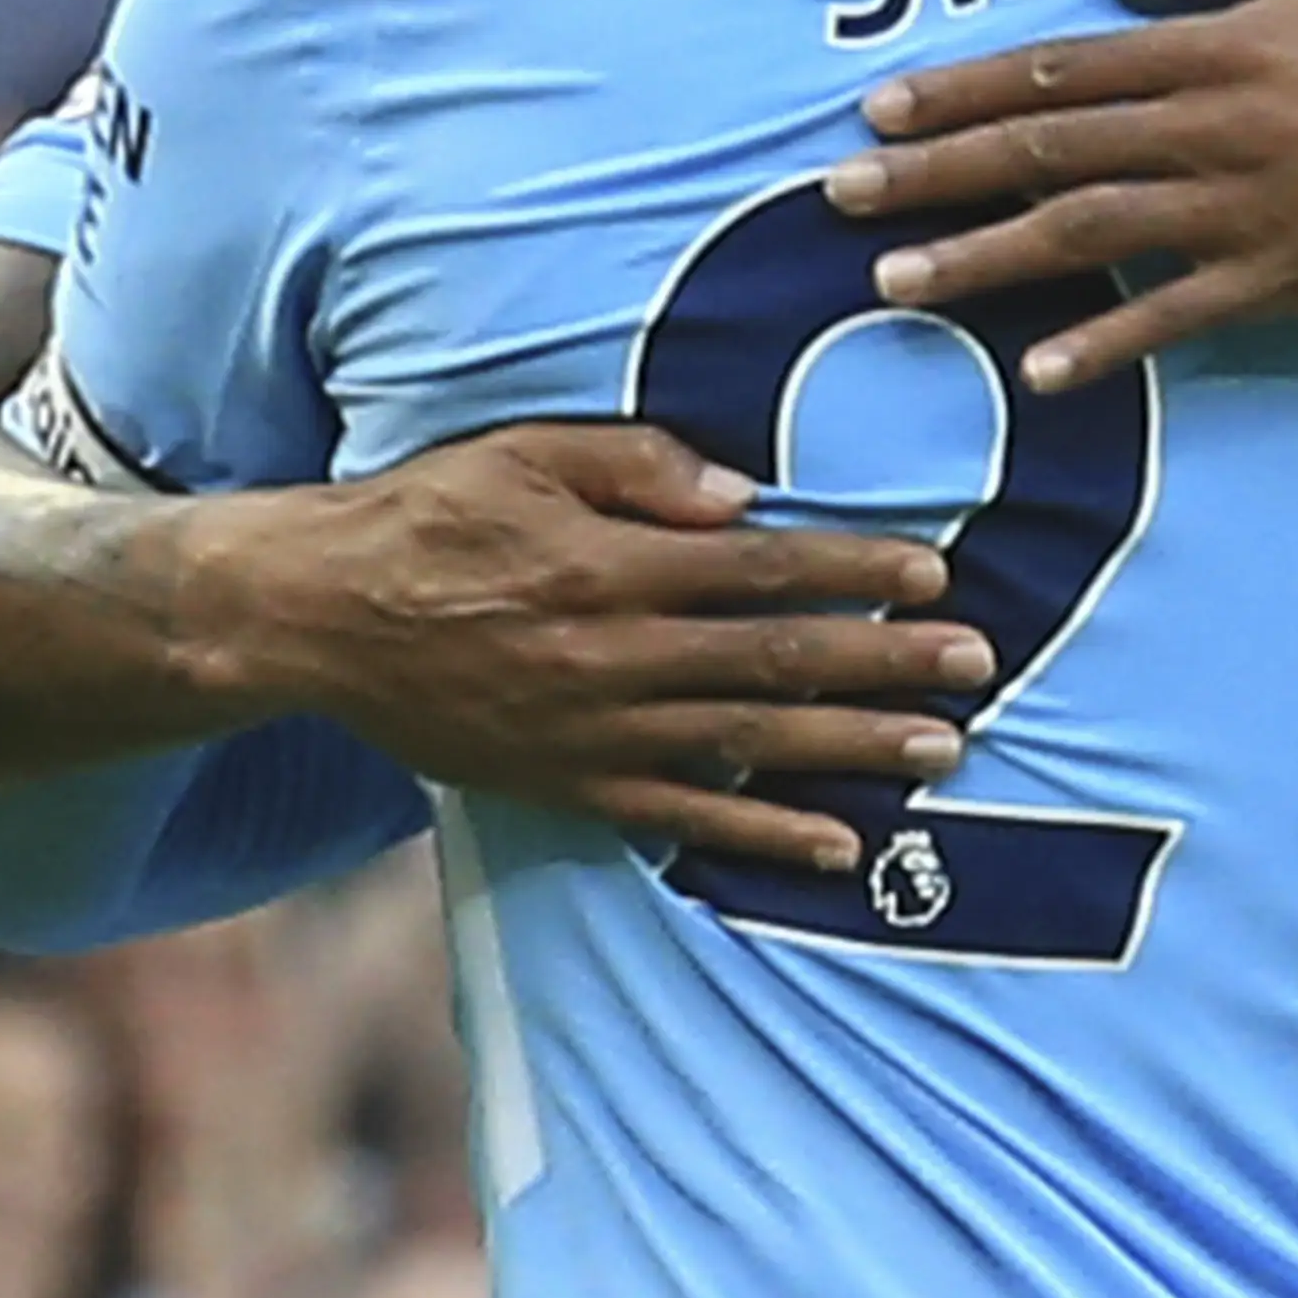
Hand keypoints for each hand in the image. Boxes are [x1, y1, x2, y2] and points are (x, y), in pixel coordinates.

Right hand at [187, 426, 987, 870]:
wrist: (321, 616)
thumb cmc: (428, 515)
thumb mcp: (523, 453)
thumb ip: (636, 465)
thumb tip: (742, 493)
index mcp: (610, 563)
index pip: (761, 568)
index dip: (855, 570)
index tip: (935, 571)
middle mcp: (615, 654)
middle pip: (777, 660)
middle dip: (886, 662)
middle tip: (976, 666)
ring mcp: (597, 731)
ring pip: (749, 744)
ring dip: (853, 749)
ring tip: (943, 749)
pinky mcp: (572, 784)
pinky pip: (684, 818)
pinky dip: (763, 832)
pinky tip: (837, 844)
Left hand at [827, 0, 1297, 387]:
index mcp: (1214, 44)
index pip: (1057, 67)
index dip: (960, 92)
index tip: (879, 112)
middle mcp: (1212, 125)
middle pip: (1045, 149)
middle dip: (933, 175)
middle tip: (841, 197)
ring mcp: (1247, 208)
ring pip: (1087, 233)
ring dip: (984, 259)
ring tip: (896, 281)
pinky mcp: (1289, 278)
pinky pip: (1179, 315)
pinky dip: (1107, 342)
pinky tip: (1040, 369)